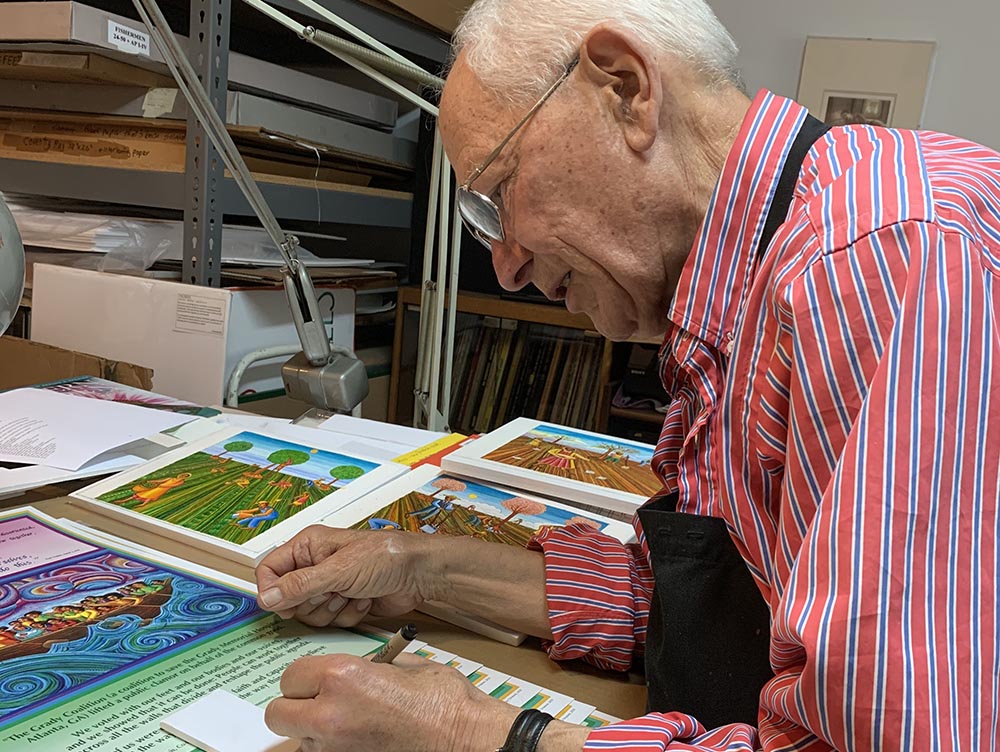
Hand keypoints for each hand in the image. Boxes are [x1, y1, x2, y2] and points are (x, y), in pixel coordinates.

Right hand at [255, 525, 431, 626]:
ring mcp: (329, 585)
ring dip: (333, 609)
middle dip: (313, 602)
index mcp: (308, 546)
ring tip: (352, 593)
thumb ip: (300, 585)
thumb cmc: (386, 556)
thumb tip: (268, 597)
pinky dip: (348, 614)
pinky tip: (364, 599)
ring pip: (309, 614)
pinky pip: (330, 621)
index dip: (273, 591)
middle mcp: (315, 565)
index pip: (269, 570)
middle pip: (289, 599)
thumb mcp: (339, 570)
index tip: (286, 605)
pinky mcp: (343, 602)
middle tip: (333, 591)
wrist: (418, 574)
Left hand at [265, 653, 519, 751]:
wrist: (465, 739)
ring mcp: (335, 749)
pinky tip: (358, 742)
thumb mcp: (400, 666)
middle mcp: (330, 714)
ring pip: (299, 741)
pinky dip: (332, 749)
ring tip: (349, 726)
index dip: (305, 678)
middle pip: (279, 714)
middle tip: (318, 704)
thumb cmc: (442, 701)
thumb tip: (348, 672)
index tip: (317, 681)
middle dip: (296, 707)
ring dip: (314, 733)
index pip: (291, 676)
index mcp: (342, 677)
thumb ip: (364, 668)